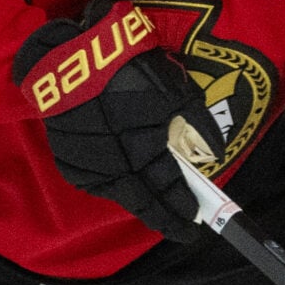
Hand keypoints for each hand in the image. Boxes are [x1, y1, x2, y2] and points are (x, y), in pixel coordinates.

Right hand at [11, 0, 221, 236]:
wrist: (71, 55)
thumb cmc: (130, 67)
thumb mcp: (174, 89)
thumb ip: (199, 122)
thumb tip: (216, 152)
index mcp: (143, 149)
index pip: (168, 190)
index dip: (182, 208)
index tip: (195, 223)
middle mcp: (115, 165)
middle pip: (142, 202)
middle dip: (163, 217)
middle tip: (179, 229)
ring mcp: (88, 164)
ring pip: (119, 195)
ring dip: (139, 202)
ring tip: (157, 208)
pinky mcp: (68, 158)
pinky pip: (96, 181)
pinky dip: (115, 186)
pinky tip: (127, 185)